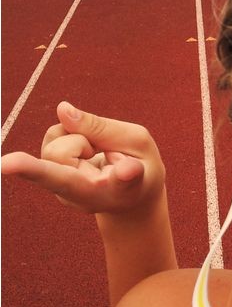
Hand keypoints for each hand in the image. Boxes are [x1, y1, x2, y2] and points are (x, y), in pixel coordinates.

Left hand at [1, 102, 165, 216]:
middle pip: (61, 151)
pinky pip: (51, 138)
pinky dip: (70, 137)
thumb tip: (61, 109)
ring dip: (78, 138)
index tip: (6, 165)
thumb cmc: (142, 168)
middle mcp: (79, 196)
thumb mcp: (138, 141)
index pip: (73, 180)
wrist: (134, 197)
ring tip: (99, 153)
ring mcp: (60, 191)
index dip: (38, 170)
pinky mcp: (50, 180)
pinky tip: (86, 153)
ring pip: (52, 143)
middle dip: (86, 137)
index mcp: (112, 190)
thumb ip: (101, 127)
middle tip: (112, 153)